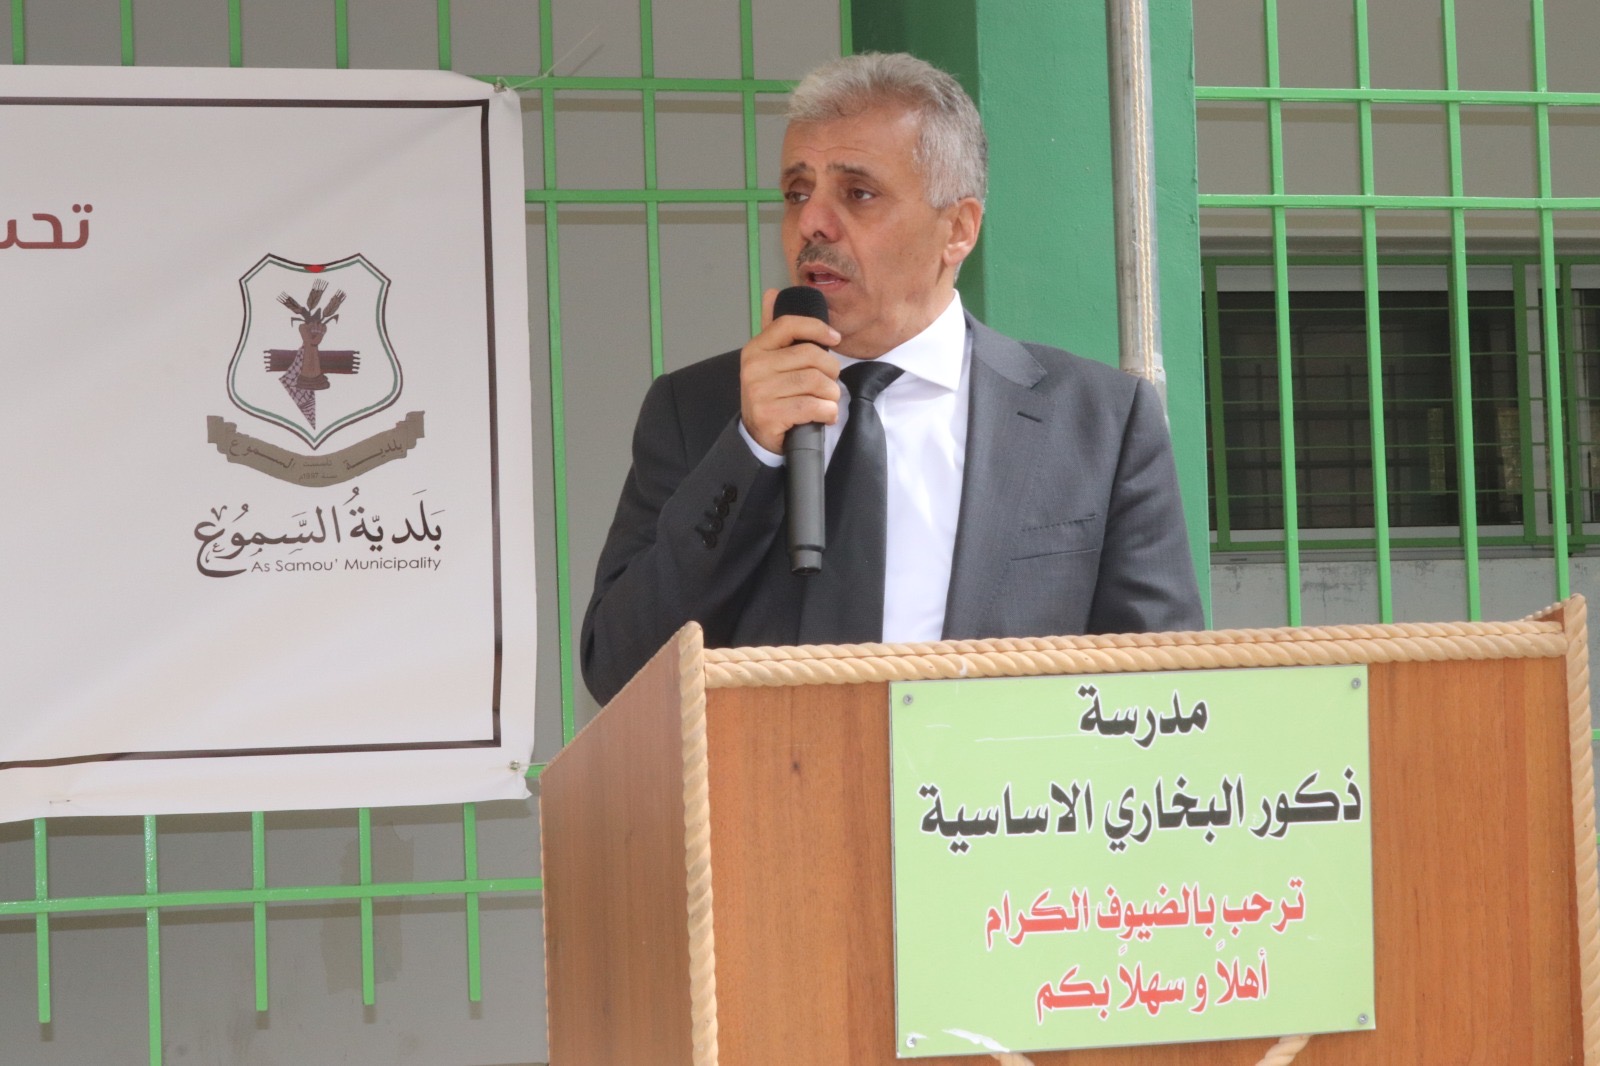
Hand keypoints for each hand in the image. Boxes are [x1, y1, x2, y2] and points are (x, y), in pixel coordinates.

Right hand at [739, 287, 842, 454]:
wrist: (757, 435)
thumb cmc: (772, 393)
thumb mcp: (769, 360)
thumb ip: (775, 330)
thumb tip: (771, 292)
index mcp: (755, 349)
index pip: (789, 325)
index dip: (818, 328)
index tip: (836, 338)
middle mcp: (754, 367)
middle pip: (811, 356)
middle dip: (831, 371)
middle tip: (831, 383)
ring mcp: (759, 391)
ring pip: (815, 382)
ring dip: (831, 394)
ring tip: (828, 400)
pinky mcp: (769, 414)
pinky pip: (812, 406)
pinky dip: (827, 412)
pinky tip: (825, 415)